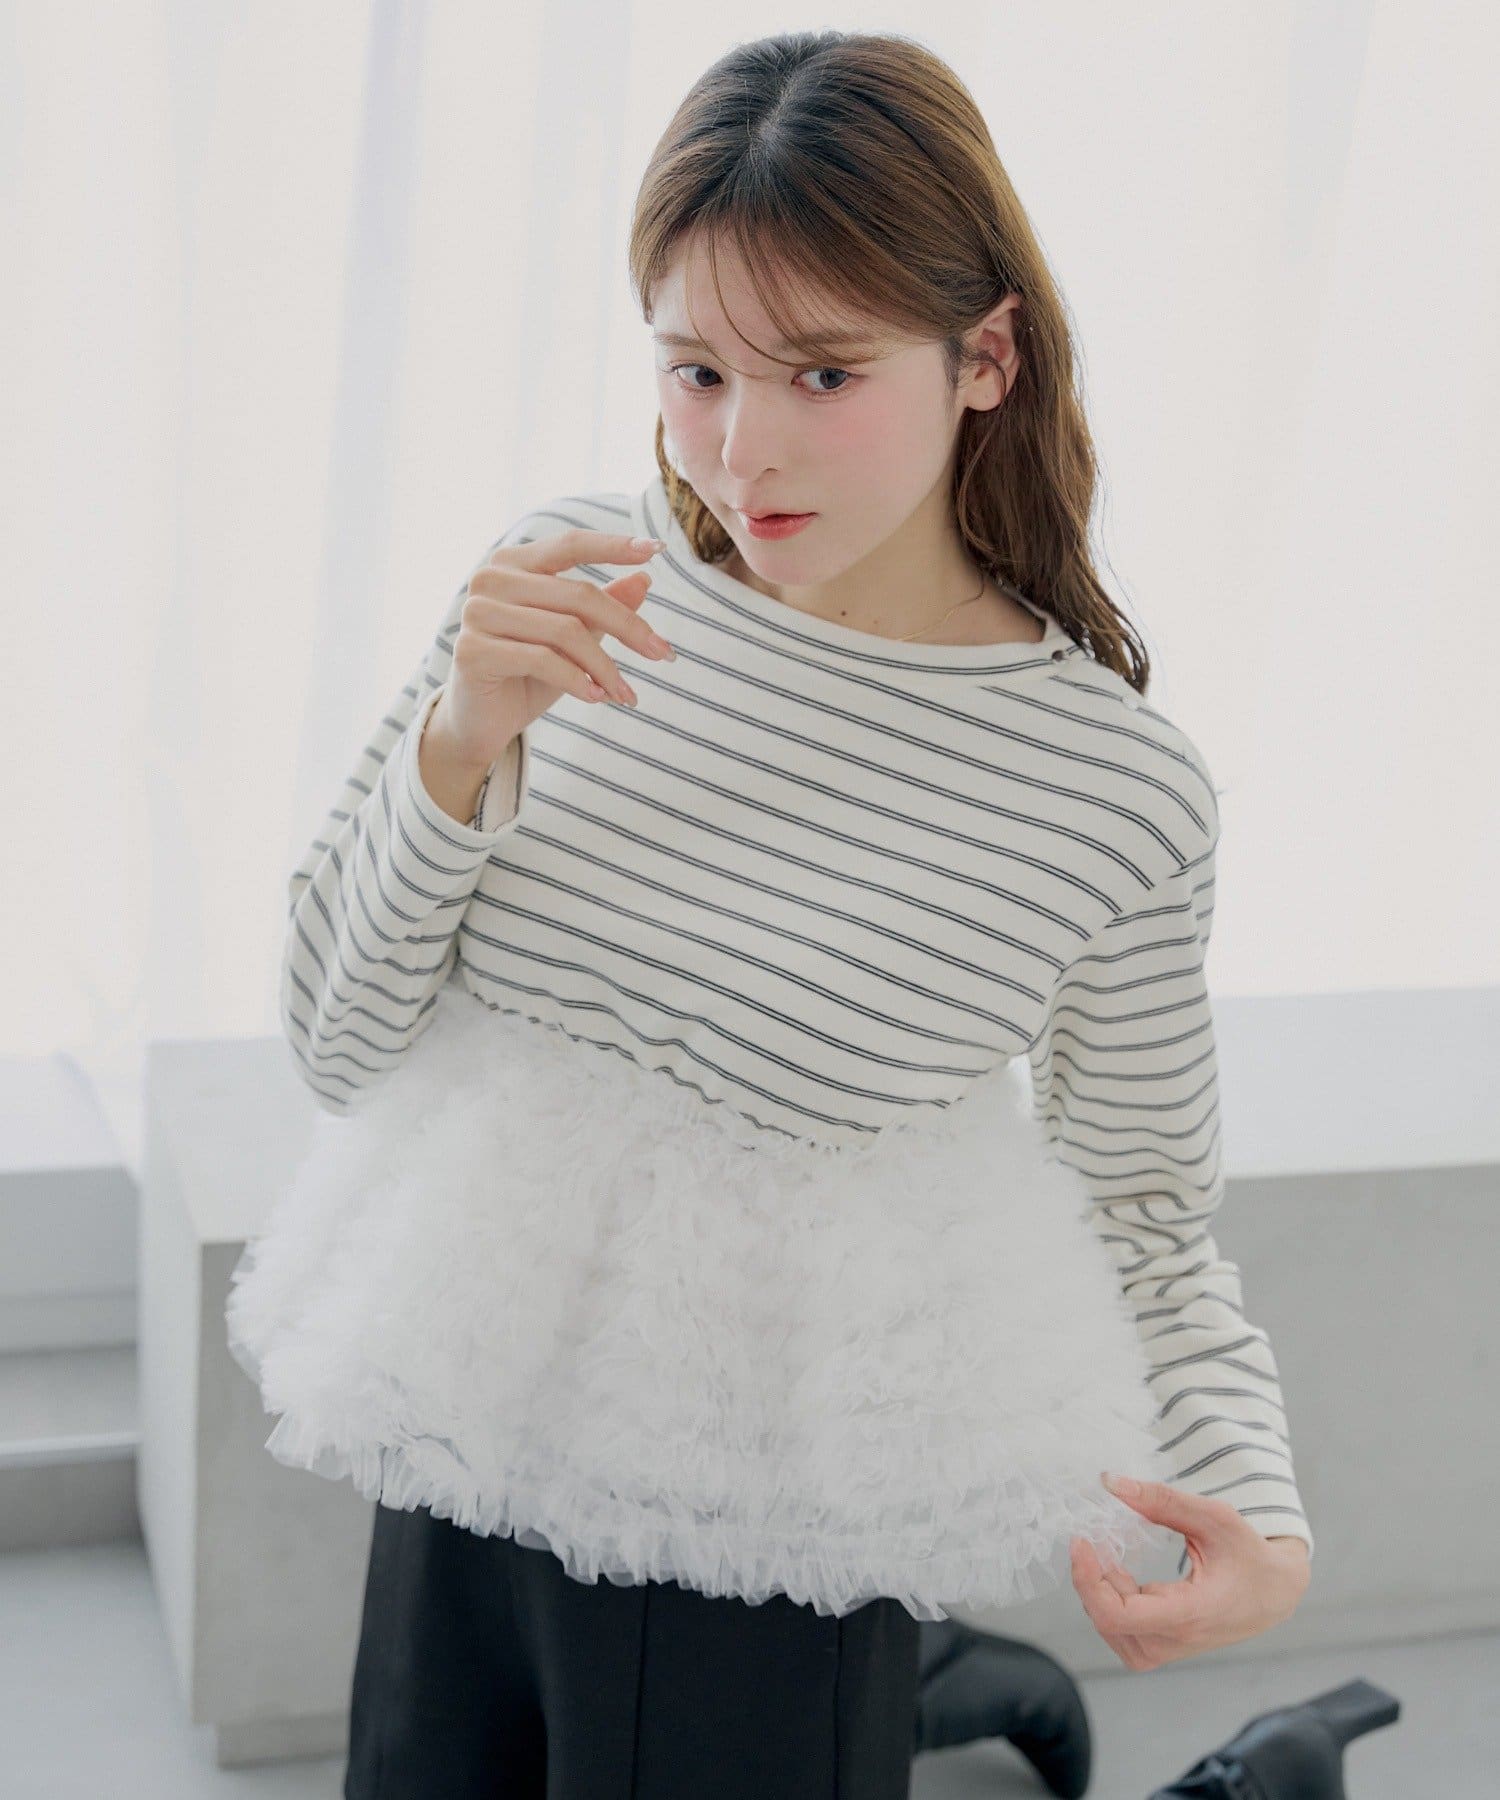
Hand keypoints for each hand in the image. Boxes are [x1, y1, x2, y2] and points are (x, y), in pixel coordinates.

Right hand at [430, 528, 674, 770]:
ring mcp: (477, 612)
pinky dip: (578, 680)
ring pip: (565, 630)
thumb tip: (644, 581)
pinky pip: (542, 659)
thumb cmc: (528, 676)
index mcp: (513, 564)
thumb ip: (602, 607)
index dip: (614, 547)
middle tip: (663, 654)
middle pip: (578, 594)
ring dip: (605, 667)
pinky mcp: (473, 650)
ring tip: (626, 694)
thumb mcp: (574, 640)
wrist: (480, 724)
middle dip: (628, 627)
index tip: (658, 551)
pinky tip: (597, 697)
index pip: (570, 545)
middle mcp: (491, 579)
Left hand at [1069, 1472, 1310, 1670]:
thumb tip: (1111, 1483)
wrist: (1275, 1592)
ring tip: (1108, 1556)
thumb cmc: (1249, 1554)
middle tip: (1093, 1539)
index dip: (1088, 1580)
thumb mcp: (1213, 1517)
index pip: (1118, 1616)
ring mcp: (1171, 1648)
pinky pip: (1122, 1632)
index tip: (1082, 1542)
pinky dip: (1110, 1602)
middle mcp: (1177, 1640)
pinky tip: (1119, 1574)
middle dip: (1090, 1578)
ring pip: (1111, 1631)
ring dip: (1098, 1591)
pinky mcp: (1165, 1645)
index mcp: (1191, 1613)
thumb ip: (1162, 1500)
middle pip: (1108, 1622)